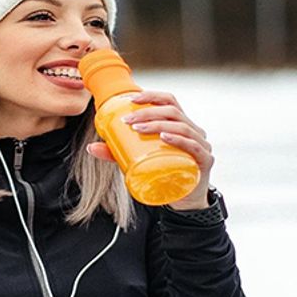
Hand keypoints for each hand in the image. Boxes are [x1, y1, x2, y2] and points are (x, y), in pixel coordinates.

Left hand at [86, 91, 213, 209]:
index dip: (151, 96)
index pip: (169, 101)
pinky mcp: (205, 161)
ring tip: (139, 130)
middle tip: (127, 122)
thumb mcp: (138, 160)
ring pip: (181, 126)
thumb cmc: (162, 174)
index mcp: (180, 124)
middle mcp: (194, 130)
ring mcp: (201, 145)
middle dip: (148, 113)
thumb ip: (117, 154)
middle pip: (172, 112)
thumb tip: (91, 147)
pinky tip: (164, 138)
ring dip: (158, 124)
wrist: (184, 201)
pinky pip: (193, 146)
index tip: (130, 100)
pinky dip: (179, 140)